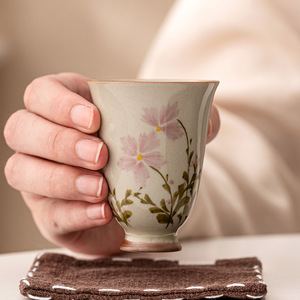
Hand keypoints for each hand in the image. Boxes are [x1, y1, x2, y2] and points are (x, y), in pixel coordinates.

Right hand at [4, 73, 219, 255]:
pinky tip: (104, 212)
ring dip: (61, 179)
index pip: (41, 93)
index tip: (95, 117)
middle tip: (101, 155)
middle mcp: (42, 140)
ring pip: (22, 170)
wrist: (136, 202)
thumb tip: (208, 119)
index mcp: (65, 108)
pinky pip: (47, 212)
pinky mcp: (49, 213)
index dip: (58, 103)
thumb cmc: (143, 156)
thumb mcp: (165, 131)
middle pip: (21, 129)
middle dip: (59, 141)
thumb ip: (191, 120)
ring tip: (101, 188)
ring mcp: (39, 178)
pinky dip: (74, 212)